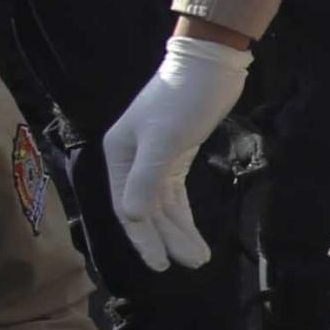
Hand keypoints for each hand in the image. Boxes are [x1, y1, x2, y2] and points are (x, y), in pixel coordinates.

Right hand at [103, 35, 247, 269]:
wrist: (210, 64)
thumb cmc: (183, 98)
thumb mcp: (164, 140)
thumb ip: (146, 179)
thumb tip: (130, 217)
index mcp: (119, 155)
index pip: (127, 207)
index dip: (143, 239)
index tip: (161, 265)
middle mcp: (131, 160)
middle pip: (146, 210)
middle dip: (167, 239)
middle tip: (193, 263)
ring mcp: (153, 159)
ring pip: (162, 206)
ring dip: (179, 232)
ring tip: (200, 258)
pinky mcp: (175, 156)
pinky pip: (175, 195)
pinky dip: (184, 215)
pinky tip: (194, 235)